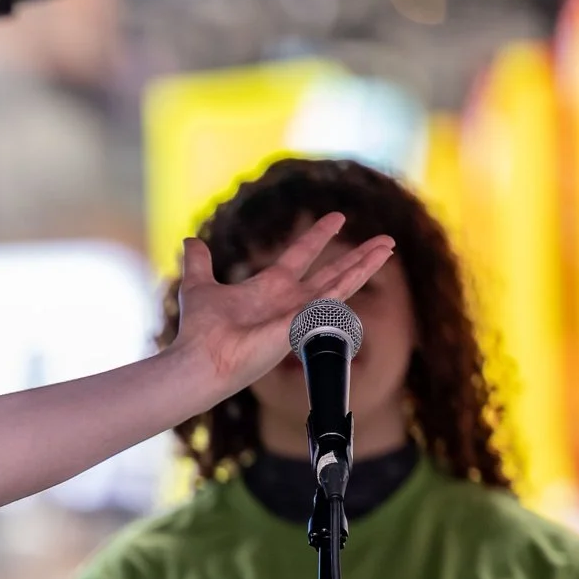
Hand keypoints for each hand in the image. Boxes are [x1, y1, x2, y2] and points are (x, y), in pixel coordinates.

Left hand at [169, 213, 395, 393]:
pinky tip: (370, 264)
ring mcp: (298, 315)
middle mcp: (288, 302)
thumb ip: (199, 264)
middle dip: (359, 256)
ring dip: (365, 265)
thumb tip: (190, 242)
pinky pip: (331, 300)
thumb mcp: (199, 286)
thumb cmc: (199, 332)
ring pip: (341, 284)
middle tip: (386, 240)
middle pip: (332, 273)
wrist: (198, 360)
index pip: (301, 256)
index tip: (337, 217)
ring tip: (388, 246)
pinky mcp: (301, 324)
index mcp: (269, 289)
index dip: (319, 236)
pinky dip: (351, 282)